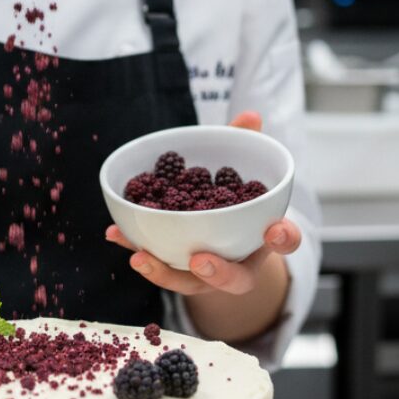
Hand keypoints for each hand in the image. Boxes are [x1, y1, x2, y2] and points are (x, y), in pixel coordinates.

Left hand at [104, 109, 301, 297]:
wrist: (216, 232)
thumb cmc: (231, 195)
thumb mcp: (238, 167)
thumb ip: (244, 143)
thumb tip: (250, 116)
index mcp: (262, 235)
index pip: (284, 240)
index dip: (283, 237)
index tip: (275, 229)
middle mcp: (238, 261)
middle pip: (236, 278)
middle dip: (219, 272)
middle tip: (200, 261)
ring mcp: (206, 273)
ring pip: (190, 282)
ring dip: (164, 272)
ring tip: (140, 256)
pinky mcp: (176, 270)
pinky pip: (157, 264)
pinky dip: (135, 247)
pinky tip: (115, 233)